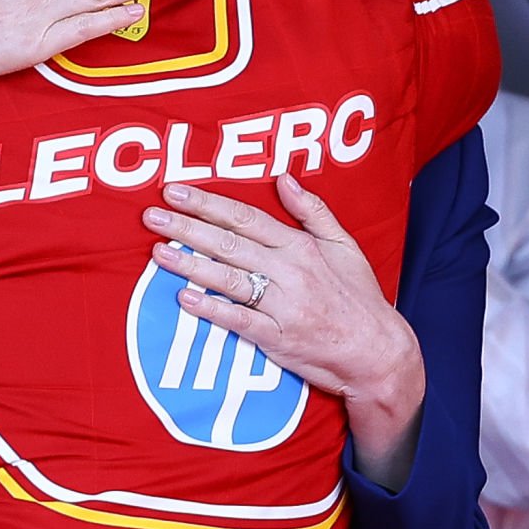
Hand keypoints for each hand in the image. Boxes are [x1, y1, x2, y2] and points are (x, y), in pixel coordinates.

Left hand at [141, 174, 424, 488]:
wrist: (377, 351)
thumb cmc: (359, 296)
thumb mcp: (344, 244)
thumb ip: (312, 210)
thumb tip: (284, 177)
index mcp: (301, 245)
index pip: (245, 217)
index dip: (208, 203)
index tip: (176, 191)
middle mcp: (290, 271)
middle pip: (229, 243)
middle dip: (187, 227)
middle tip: (152, 214)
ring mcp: (283, 305)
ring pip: (228, 278)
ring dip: (189, 264)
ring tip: (156, 251)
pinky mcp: (277, 338)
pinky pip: (239, 320)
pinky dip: (211, 309)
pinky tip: (184, 298)